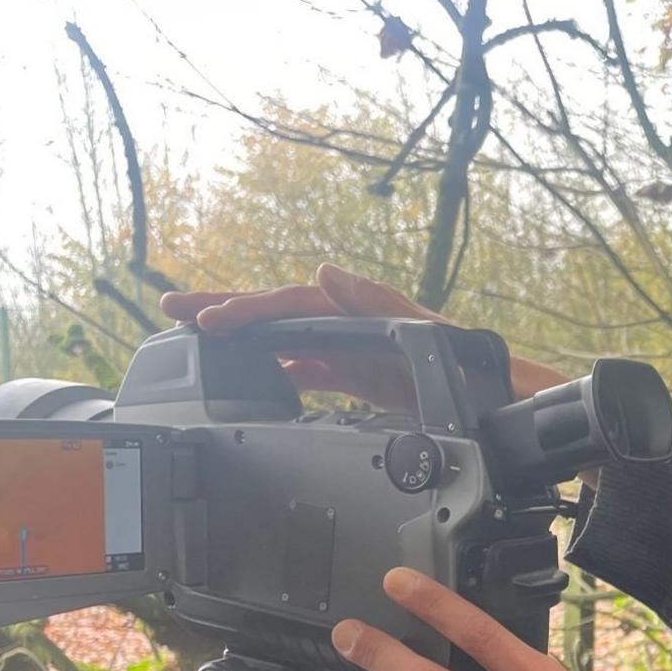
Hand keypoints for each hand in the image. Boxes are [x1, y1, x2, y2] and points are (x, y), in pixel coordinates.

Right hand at [161, 263, 571, 411]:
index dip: (246, 311)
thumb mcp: (423, 334)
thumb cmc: (469, 362)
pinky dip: (276, 372)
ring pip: (282, 342)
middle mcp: (347, 326)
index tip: (208, 320)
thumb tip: (325, 271)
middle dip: (224, 312)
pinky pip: (307, 370)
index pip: (288, 306)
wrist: (500, 399)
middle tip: (171, 310)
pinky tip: (251, 380)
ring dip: (240, 341)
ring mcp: (349, 351)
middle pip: (275, 316)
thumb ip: (375, 302)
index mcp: (356, 312)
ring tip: (192, 339)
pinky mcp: (359, 377)